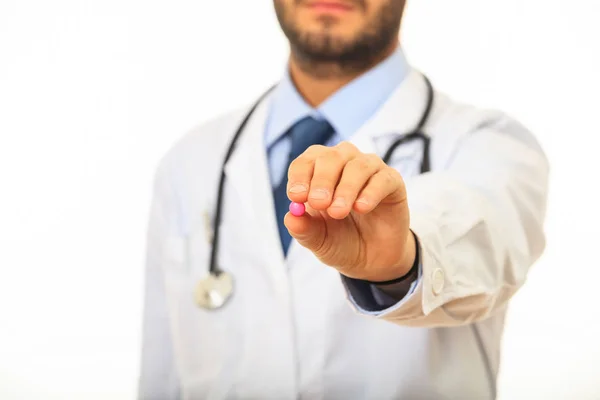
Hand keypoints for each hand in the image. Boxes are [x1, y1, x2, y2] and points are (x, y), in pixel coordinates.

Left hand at [283, 141, 415, 281]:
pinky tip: (361, 208)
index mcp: (318, 172)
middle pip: (331, 157)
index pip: (306, 162)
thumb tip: (290, 217)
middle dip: (322, 180)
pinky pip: (383, 178)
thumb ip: (304, 229)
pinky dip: (371, 192)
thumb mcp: (318, 240)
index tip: (297, 196)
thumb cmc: (341, 241)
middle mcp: (344, 163)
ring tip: (338, 212)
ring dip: (345, 188)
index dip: (300, 176)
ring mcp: (370, 170)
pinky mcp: (392, 182)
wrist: (373, 260)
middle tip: (319, 203)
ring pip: (357, 165)